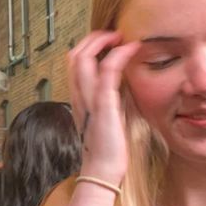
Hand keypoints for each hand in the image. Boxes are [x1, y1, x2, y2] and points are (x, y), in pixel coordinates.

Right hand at [68, 30, 140, 185]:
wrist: (103, 170)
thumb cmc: (108, 148)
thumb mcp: (106, 117)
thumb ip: (108, 100)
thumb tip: (121, 86)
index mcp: (79, 98)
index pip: (74, 63)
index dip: (89, 46)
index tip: (109, 43)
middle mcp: (79, 96)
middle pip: (74, 55)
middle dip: (93, 38)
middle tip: (114, 35)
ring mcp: (88, 99)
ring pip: (82, 58)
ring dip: (102, 41)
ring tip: (120, 37)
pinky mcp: (103, 104)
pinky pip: (106, 71)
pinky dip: (119, 54)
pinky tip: (132, 49)